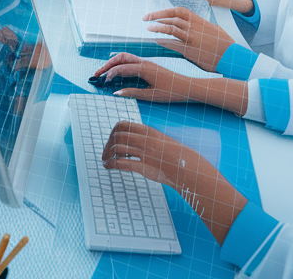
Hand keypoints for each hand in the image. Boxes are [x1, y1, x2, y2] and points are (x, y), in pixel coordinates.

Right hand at [92, 53, 199, 103]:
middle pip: (120, 57)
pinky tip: (117, 70)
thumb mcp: (152, 96)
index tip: (103, 82)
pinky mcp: (149, 65)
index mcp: (144, 69)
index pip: (121, 68)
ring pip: (125, 57)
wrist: (188, 87)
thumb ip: (133, 93)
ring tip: (104, 72)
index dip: (110, 74)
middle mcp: (144, 62)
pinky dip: (121, 63)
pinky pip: (131, 60)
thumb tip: (116, 93)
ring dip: (113, 62)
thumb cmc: (172, 92)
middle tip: (97, 74)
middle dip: (107, 64)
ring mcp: (147, 62)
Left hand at [102, 121, 246, 244]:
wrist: (188, 166)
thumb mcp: (160, 139)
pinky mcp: (144, 166)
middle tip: (105, 152)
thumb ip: (146, 137)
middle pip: (118, 135)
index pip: (123, 125)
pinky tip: (108, 167)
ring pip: (118, 148)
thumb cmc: (175, 154)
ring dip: (107, 154)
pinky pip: (122, 163)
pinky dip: (112, 164)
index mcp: (148, 131)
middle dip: (108, 143)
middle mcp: (144, 139)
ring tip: (104, 160)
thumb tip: (132, 138)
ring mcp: (144, 152)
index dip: (113, 132)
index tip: (110, 140)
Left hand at [143, 6, 235, 72]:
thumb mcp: (214, 29)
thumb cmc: (224, 44)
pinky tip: (157, 40)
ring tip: (148, 28)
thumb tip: (191, 23)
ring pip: (172, 29)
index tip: (156, 13)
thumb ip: (201, 25)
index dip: (165, 11)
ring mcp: (193, 38)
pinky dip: (164, 42)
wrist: (231, 57)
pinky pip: (174, 44)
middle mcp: (195, 27)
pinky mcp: (191, 50)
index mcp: (199, 21)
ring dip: (158, 27)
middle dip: (157, 16)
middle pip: (173, 18)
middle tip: (146, 18)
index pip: (179, 11)